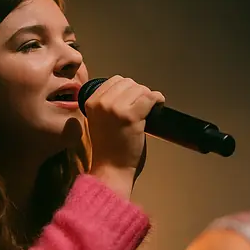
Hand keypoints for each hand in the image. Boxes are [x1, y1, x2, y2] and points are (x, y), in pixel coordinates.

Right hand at [85, 75, 164, 195]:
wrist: (111, 169)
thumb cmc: (108, 147)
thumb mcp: (100, 119)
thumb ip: (108, 103)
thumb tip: (130, 89)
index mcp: (91, 101)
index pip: (114, 80)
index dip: (127, 89)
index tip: (133, 100)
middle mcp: (102, 102)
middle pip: (128, 82)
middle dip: (138, 92)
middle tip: (141, 107)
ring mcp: (116, 108)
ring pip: (140, 89)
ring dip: (147, 97)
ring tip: (147, 110)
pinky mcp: (131, 116)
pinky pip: (150, 98)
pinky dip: (157, 100)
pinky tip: (158, 106)